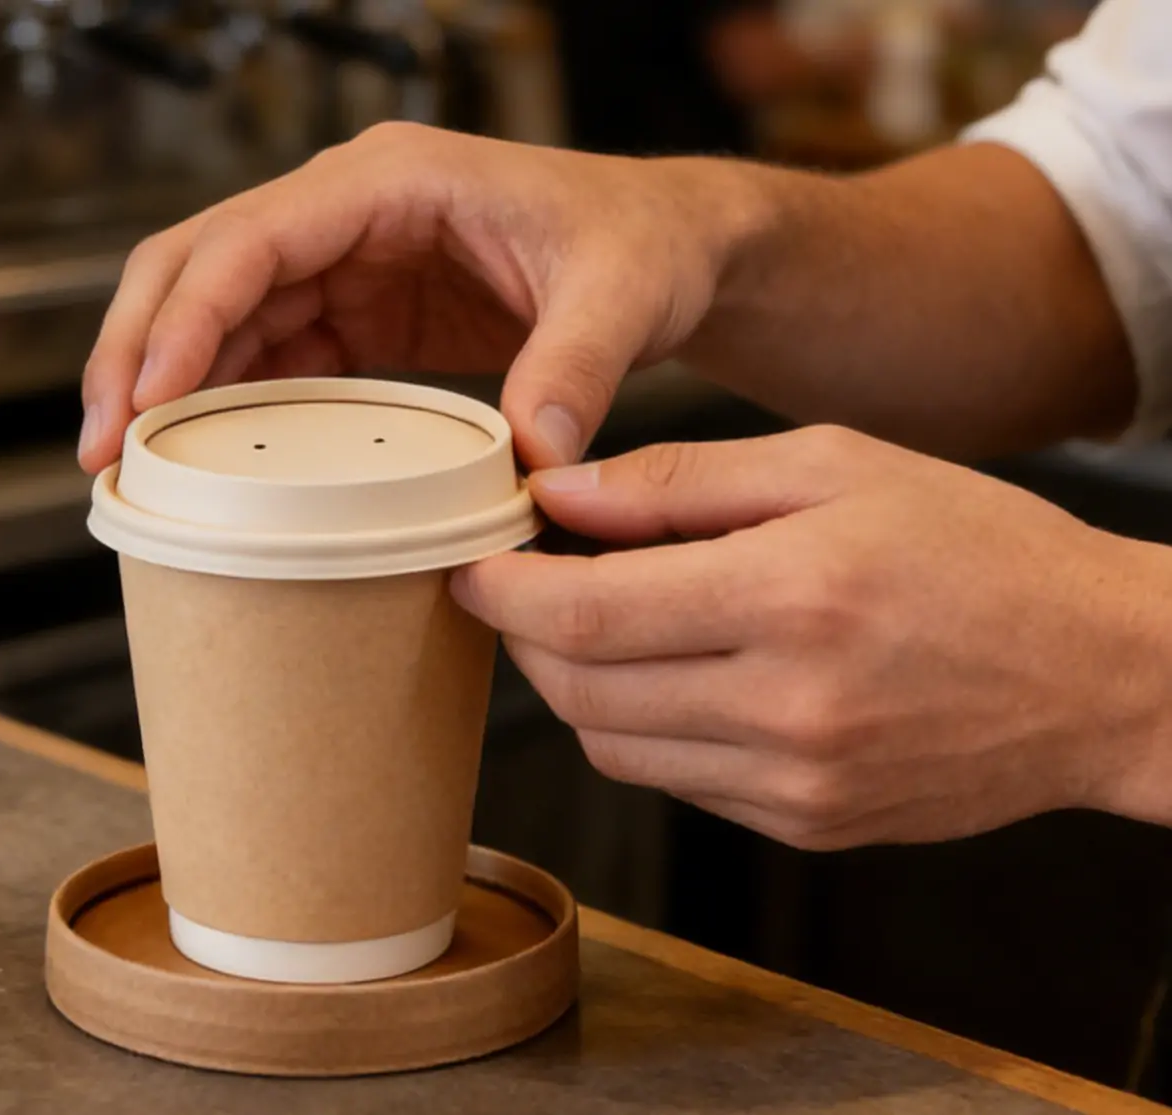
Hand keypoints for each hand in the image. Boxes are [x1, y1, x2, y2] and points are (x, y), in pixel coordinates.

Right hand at [77, 122, 761, 472]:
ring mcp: (344, 263)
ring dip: (165, 384)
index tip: (150, 399)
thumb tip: (533, 457)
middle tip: (103, 444)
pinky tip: (199, 460)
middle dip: (139, 349)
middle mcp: (348, 212)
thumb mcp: (621, 296)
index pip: (252, 238)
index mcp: (390, 181)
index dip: (188, 317)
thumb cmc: (641, 241)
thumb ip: (576, 367)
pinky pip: (263, 354)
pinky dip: (222, 403)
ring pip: (215, 312)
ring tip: (128, 468)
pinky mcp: (356, 314)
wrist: (667, 251)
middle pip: (198, 266)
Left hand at [452, 426, 1171, 849]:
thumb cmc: (978, 548)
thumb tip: (558, 494)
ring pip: (611, 747)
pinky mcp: (806, 826)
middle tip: (528, 582)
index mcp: (791, 595)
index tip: (471, 563)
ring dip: (579, 684)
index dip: (499, 591)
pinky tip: (681, 674)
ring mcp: (796, 782)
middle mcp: (786, 705)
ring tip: (609, 621)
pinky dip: (646, 727)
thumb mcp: (835, 466)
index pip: (581, 614)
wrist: (1104, 674)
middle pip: (576, 689)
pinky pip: (674, 783)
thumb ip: (683, 480)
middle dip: (525, 635)